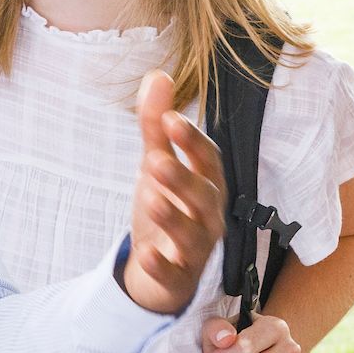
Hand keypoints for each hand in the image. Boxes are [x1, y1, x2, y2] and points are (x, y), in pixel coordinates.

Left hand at [119, 71, 226, 314]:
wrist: (160, 270)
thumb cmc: (167, 207)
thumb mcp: (157, 164)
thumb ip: (156, 126)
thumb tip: (158, 74)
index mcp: (208, 184)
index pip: (207, 160)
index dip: (191, 142)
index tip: (170, 119)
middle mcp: (209, 216)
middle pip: (203, 196)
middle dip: (182, 178)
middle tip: (155, 161)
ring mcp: (195, 249)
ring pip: (191, 234)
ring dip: (172, 217)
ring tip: (150, 199)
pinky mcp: (177, 278)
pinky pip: (172, 273)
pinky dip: (160, 265)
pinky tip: (144, 254)